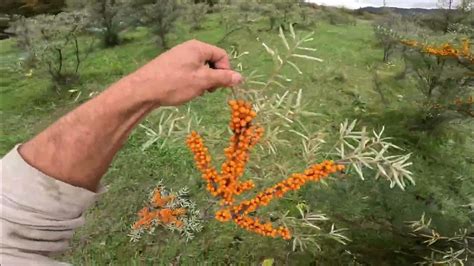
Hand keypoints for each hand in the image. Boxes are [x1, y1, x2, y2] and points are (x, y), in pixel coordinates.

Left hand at [126, 40, 241, 105]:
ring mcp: (178, 57)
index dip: (225, 71)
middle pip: (211, 61)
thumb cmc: (175, 84)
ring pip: (200, 69)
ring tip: (195, 92)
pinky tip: (184, 92)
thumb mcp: (202, 81)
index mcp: (198, 47)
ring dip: (203, 82)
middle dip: (213, 77)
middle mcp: (188, 48)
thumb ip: (222, 78)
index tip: (220, 86)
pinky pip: (189, 72)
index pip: (221, 56)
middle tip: (207, 91)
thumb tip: (240, 77)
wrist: (143, 90)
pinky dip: (192, 82)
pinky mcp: (171, 66)